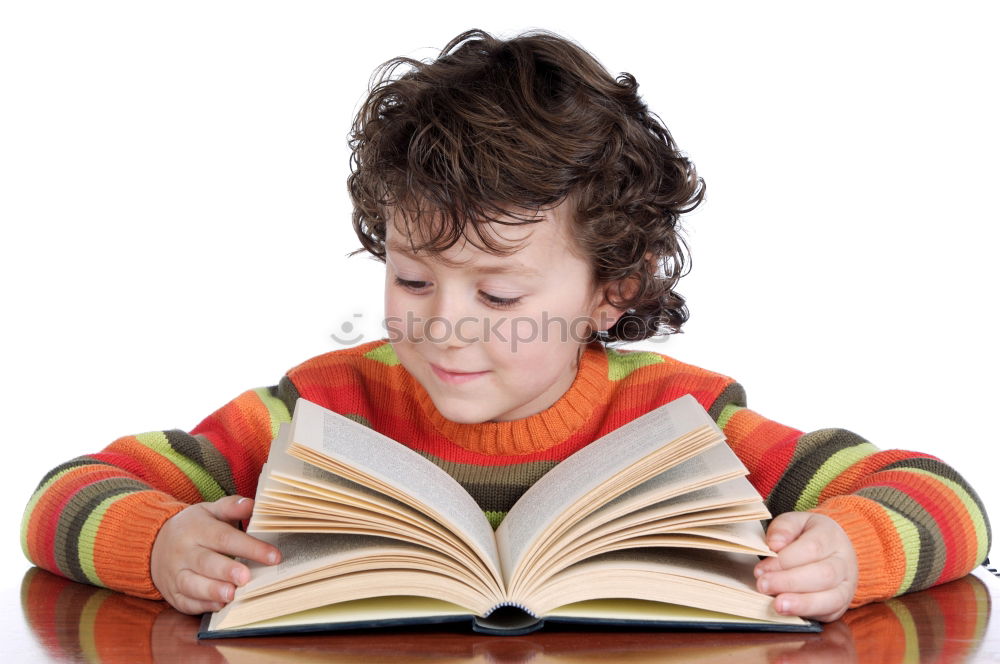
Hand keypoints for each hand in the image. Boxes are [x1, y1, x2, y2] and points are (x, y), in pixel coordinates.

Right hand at [150, 495, 280, 614]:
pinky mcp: (173, 594)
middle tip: (246, 577)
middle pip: (206, 562)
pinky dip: (202, 605)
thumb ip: (231, 507)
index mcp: (197, 529)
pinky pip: (186, 602)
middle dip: (226, 570)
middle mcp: (184, 552)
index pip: (225, 537)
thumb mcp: (210, 511)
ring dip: (212, 590)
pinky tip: (219, 605)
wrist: (154, 544)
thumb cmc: (193, 527)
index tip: (274, 556)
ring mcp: (176, 574)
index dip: (250, 547)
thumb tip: (252, 504)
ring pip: (192, 584)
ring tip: (232, 594)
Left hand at [754, 512, 857, 621]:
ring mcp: (847, 585)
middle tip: (763, 585)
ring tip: (778, 605)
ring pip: (831, 598)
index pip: (812, 548)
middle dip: (790, 582)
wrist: (833, 550)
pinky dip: (808, 613)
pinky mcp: (842, 604)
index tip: (761, 568)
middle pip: (823, 574)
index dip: (785, 560)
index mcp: (832, 536)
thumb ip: (784, 528)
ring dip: (802, 603)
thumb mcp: (795, 522)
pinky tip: (789, 612)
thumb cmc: (807, 535)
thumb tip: (775, 544)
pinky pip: (830, 612)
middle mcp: (844, 562)